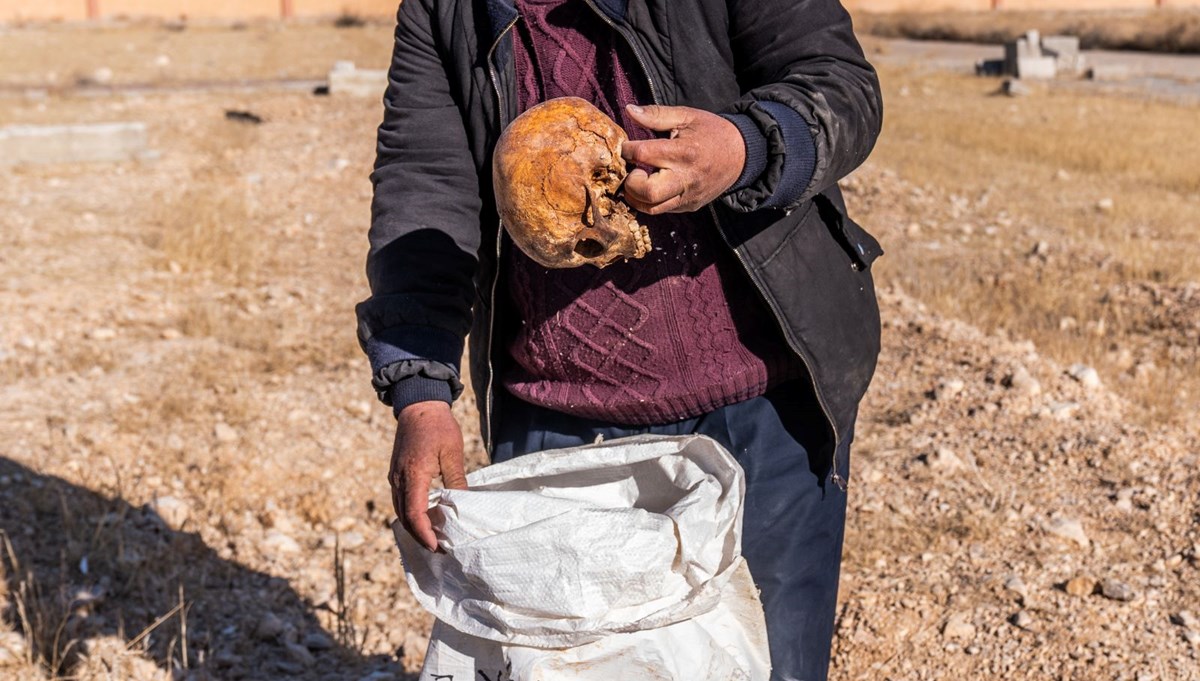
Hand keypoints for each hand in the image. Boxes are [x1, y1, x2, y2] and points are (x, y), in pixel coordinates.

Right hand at [388, 401, 466, 550]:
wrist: (418, 405)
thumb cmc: (438, 427)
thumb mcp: (452, 453)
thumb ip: (456, 480)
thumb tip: (464, 505)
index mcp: (413, 474)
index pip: (414, 513)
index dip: (424, 533)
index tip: (436, 546)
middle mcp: (399, 479)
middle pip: (405, 517)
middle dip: (420, 535)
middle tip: (439, 548)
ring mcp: (395, 476)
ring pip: (400, 510)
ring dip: (414, 526)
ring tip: (433, 537)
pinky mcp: (396, 474)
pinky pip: (400, 501)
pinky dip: (410, 514)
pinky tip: (425, 517)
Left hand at [620, 104, 745, 214]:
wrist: (742, 155)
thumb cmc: (711, 132)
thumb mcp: (687, 116)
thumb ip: (656, 114)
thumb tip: (629, 110)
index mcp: (684, 152)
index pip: (643, 155)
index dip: (627, 150)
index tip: (626, 147)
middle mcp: (686, 178)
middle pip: (648, 192)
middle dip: (630, 183)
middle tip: (633, 171)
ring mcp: (688, 196)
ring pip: (652, 208)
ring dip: (636, 197)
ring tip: (638, 181)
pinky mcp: (690, 206)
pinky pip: (663, 210)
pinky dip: (650, 202)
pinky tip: (650, 187)